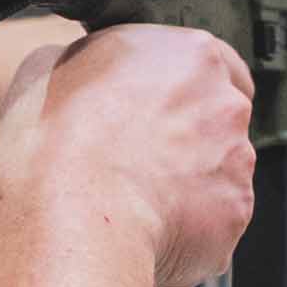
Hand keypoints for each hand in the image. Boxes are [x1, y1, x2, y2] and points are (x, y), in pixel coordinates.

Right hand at [0, 25, 256, 286]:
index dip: (183, 90)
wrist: (73, 212)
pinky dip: (188, 231)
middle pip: (219, 121)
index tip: (159, 109)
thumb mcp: (50, 66)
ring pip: (218, 175)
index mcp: (191, 54)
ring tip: (131, 202)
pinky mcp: (234, 215)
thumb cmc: (57, 138)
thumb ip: (89, 62)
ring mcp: (236, 162)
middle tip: (135, 160)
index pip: (214, 64)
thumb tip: (83, 76)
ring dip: (187, 186)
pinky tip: (143, 230)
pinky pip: (214, 223)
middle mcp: (225, 104)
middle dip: (187, 140)